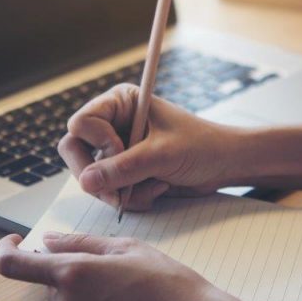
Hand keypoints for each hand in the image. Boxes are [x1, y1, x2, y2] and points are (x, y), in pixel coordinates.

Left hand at [0, 232, 228, 300]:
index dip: (5, 249)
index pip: (12, 265)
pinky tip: (126, 299)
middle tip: (105, 257)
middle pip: (45, 279)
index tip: (15, 240)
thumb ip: (81, 243)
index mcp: (71, 274)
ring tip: (123, 278)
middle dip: (65, 265)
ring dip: (82, 284)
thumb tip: (50, 241)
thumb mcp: (126, 247)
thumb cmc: (167, 284)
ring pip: (64, 297)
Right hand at [58, 84, 239, 209]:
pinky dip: (131, 197)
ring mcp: (116, 149)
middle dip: (98, 177)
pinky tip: (158, 188)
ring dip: (120, 190)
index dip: (98, 143)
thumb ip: (124, 168)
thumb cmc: (202, 146)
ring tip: (154, 185)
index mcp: (120, 103)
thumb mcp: (163, 155)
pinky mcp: (125, 171)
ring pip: (91, 177)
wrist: (226, 165)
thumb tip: (86, 182)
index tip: (123, 152)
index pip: (81, 124)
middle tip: (119, 194)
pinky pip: (109, 191)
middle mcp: (112, 124)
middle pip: (75, 151)